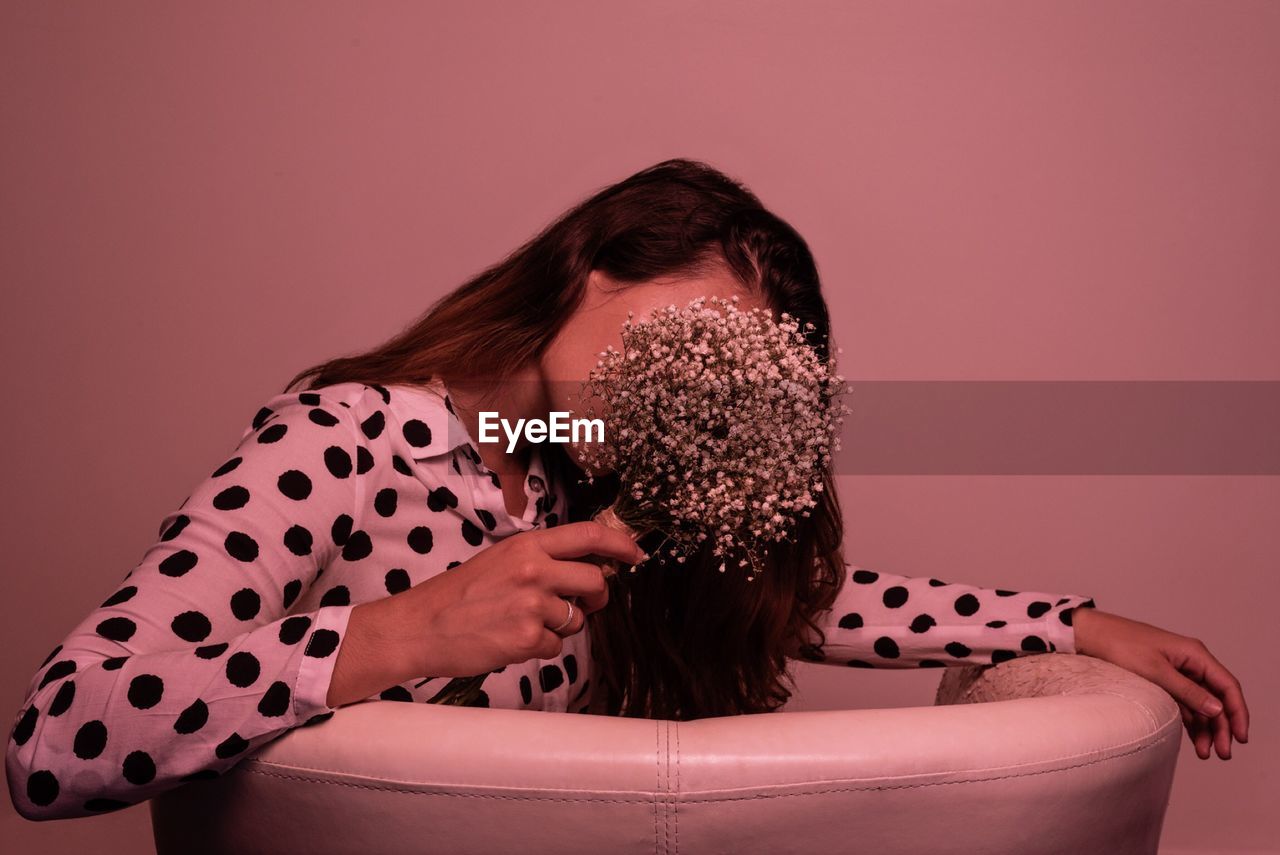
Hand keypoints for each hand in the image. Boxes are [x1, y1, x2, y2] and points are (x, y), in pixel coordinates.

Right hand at [327, 521, 643, 705]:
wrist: (419, 626)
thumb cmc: (458, 595)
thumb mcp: (500, 560)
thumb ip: (541, 560)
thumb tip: (588, 568)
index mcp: (527, 545)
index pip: (589, 535)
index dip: (620, 543)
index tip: (636, 554)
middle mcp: (533, 569)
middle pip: (595, 581)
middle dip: (596, 597)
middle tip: (582, 605)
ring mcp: (531, 604)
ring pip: (577, 618)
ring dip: (560, 627)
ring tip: (521, 623)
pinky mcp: (526, 637)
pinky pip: (556, 646)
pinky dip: (539, 648)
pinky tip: (510, 640)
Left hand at [1073, 607, 1249, 759]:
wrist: (1089, 635)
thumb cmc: (1120, 645)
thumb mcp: (1155, 671)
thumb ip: (1187, 692)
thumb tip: (1217, 710)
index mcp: (1194, 654)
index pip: (1227, 685)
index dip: (1238, 713)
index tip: (1240, 738)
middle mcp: (1190, 662)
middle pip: (1217, 698)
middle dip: (1223, 727)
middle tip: (1223, 753)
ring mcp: (1177, 672)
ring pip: (1201, 704)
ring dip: (1206, 728)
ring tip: (1206, 753)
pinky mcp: (1163, 680)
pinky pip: (1184, 704)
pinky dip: (1190, 722)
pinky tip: (1194, 741)